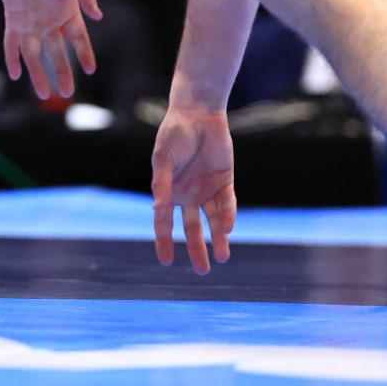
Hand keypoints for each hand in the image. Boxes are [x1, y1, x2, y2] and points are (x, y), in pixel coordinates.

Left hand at [0, 0, 102, 98]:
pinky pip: (12, 42)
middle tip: (68, 93)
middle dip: (63, 72)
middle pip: (57, 52)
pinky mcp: (13, 18)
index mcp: (67, 10)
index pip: (78, 38)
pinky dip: (13, 57)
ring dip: (38, 73)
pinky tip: (16, 74)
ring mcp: (30, 20)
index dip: (85, 54)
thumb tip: (98, 16)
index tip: (91, 70)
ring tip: (45, 94)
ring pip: (34, 54)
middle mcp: (48, 19)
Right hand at [151, 104, 235, 274]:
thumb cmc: (174, 133)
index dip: (164, 241)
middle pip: (191, 228)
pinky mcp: (225, 182)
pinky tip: (227, 229)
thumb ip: (162, 182)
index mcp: (167, 190)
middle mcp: (187, 194)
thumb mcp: (163, 157)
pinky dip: (227, 216)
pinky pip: (227, 204)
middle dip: (196, 249)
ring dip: (217, 239)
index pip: (163, 222)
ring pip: (212, 221)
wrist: (198, 114)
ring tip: (220, 258)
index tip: (165, 261)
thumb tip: (159, 208)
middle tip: (202, 271)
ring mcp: (207, 189)